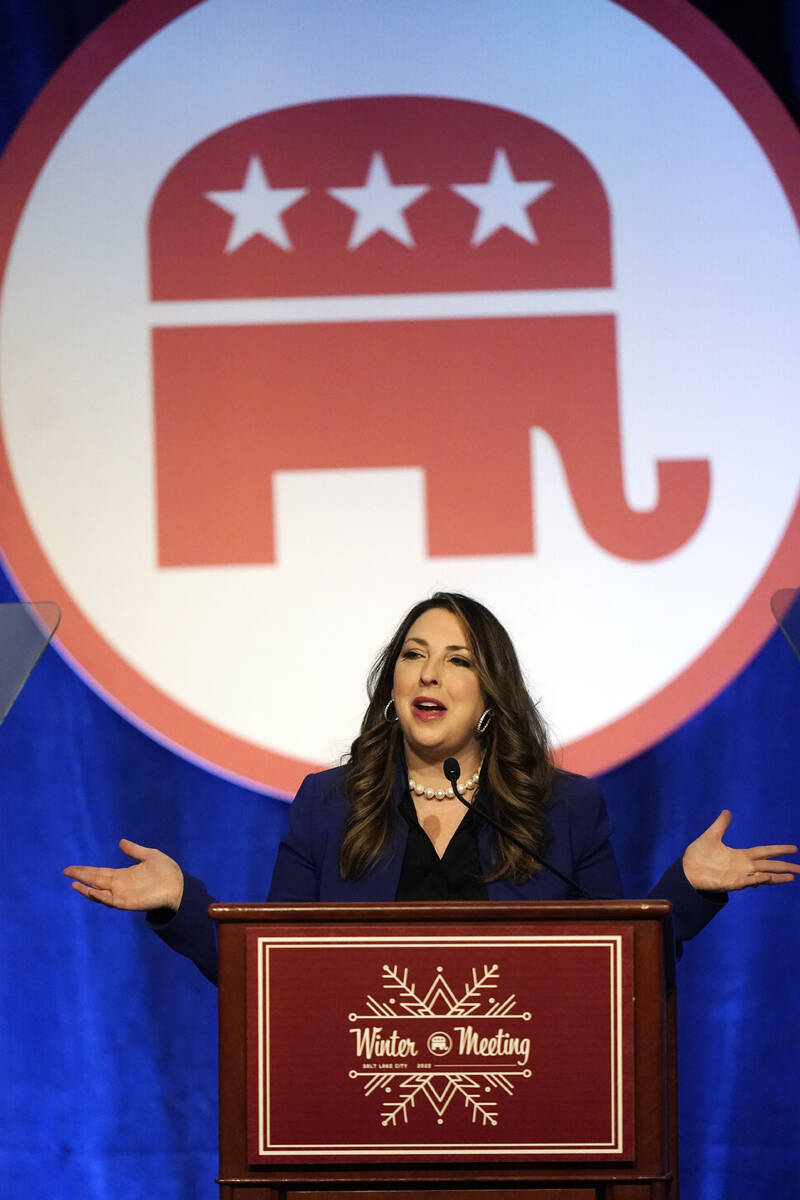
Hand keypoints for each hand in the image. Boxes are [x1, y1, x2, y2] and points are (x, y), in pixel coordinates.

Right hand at [63, 839, 183, 911]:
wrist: (179, 885)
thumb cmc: (167, 872)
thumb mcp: (149, 855)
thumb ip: (134, 850)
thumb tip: (121, 842)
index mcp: (123, 875)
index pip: (99, 873)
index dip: (85, 871)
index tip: (72, 868)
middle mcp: (119, 886)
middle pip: (95, 881)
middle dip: (81, 876)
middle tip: (65, 872)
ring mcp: (122, 894)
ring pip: (99, 892)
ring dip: (86, 888)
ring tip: (73, 883)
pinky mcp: (127, 902)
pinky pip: (109, 900)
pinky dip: (99, 896)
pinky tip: (89, 890)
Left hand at [682, 810, 799, 891]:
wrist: (685, 870)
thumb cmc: (698, 855)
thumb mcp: (711, 836)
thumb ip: (721, 825)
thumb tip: (727, 811)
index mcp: (741, 856)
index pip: (765, 852)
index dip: (778, 850)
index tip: (794, 849)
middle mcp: (743, 867)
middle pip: (769, 866)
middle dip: (785, 867)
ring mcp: (738, 876)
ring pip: (762, 877)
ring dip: (776, 877)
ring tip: (792, 877)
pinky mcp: (730, 884)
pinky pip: (746, 882)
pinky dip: (756, 880)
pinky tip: (766, 878)